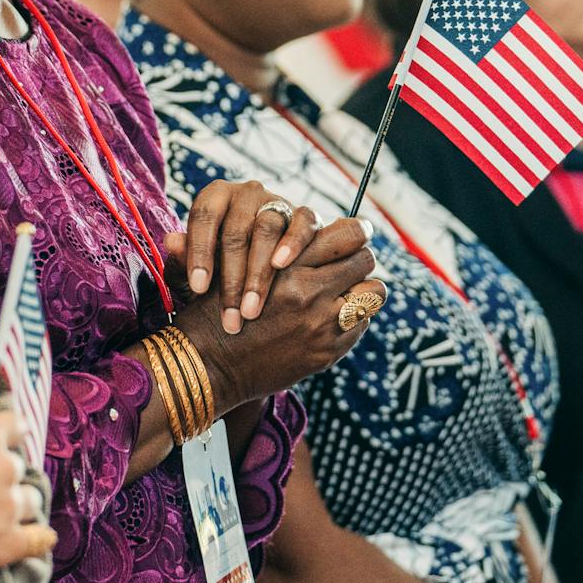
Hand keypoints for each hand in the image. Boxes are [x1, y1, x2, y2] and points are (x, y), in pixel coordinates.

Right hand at [0, 411, 55, 580]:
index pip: (13, 425)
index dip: (12, 432)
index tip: (13, 436)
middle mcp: (4, 467)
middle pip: (18, 468)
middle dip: (5, 477)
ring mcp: (10, 506)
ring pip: (31, 502)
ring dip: (20, 506)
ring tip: (5, 516)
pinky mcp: (9, 542)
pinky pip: (36, 540)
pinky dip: (40, 540)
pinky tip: (43, 540)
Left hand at [165, 180, 319, 333]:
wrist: (267, 256)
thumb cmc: (223, 261)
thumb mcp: (200, 262)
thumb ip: (184, 256)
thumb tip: (171, 242)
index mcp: (215, 196)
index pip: (204, 216)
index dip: (200, 252)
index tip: (198, 288)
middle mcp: (246, 193)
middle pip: (236, 230)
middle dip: (231, 279)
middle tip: (229, 317)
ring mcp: (277, 201)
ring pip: (267, 229)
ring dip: (259, 273)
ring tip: (251, 309)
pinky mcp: (305, 214)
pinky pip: (302, 223)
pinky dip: (292, 243)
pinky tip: (282, 265)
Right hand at [179, 230, 378, 409]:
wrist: (208, 363)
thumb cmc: (217, 306)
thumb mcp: (235, 264)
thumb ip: (270, 241)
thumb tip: (304, 218)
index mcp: (289, 262)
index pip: (349, 234)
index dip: (357, 231)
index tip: (356, 234)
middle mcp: (310, 290)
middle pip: (365, 259)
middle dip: (357, 258)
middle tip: (348, 261)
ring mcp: (322, 324)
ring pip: (373, 293)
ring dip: (361, 289)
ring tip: (345, 290)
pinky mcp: (327, 351)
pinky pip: (361, 324)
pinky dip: (353, 318)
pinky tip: (332, 317)